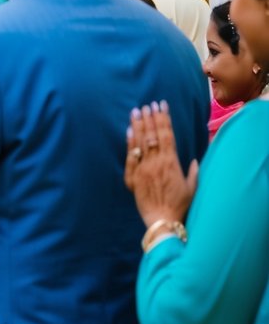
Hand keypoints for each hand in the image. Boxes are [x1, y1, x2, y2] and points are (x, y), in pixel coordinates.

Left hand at [124, 101, 197, 227]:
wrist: (162, 219)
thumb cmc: (179, 205)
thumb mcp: (192, 187)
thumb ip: (192, 172)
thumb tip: (193, 160)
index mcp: (172, 162)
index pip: (167, 134)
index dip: (164, 118)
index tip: (161, 106)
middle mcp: (157, 162)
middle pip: (152, 135)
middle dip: (150, 118)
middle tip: (147, 104)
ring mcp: (143, 169)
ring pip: (140, 142)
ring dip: (139, 125)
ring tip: (137, 111)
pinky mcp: (133, 177)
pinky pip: (130, 157)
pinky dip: (130, 143)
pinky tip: (129, 130)